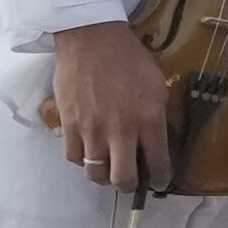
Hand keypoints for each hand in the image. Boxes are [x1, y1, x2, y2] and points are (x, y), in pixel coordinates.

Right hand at [47, 21, 171, 196]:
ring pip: (95, 173)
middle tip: (130, 182)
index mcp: (149, 120)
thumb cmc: (130, 59)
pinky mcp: (68, 125)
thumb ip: (157, 116)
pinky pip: (74, 157)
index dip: (159, 179)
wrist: (92, 40)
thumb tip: (157, 141)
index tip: (158, 183)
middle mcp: (121, 131)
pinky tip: (89, 154)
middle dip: (128, 186)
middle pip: (122, 178)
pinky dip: (82, 161)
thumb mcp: (157, 86)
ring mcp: (92, 130)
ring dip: (103, 176)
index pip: (158, 163)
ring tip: (108, 170)